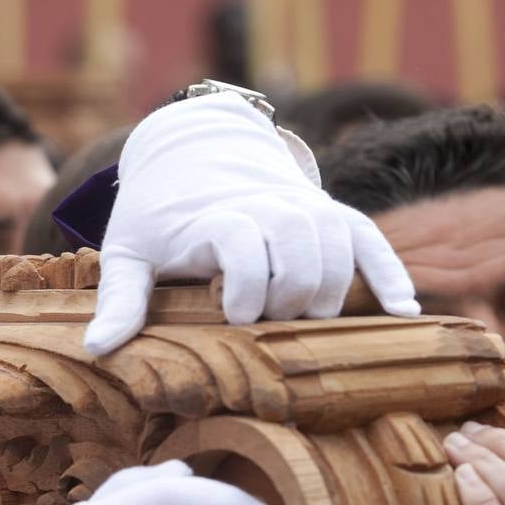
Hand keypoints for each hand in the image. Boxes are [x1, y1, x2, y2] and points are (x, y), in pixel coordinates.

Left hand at [83, 91, 417, 355]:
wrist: (194, 155)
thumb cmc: (156, 216)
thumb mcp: (126, 251)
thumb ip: (120, 298)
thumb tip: (99, 349)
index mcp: (219, 214)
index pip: (244, 244)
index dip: (243, 287)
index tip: (230, 315)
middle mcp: (270, 206)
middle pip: (300, 251)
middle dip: (286, 296)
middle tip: (262, 320)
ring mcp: (307, 209)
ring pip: (338, 249)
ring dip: (324, 294)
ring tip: (296, 317)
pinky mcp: (333, 216)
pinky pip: (372, 241)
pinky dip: (391, 274)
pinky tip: (405, 310)